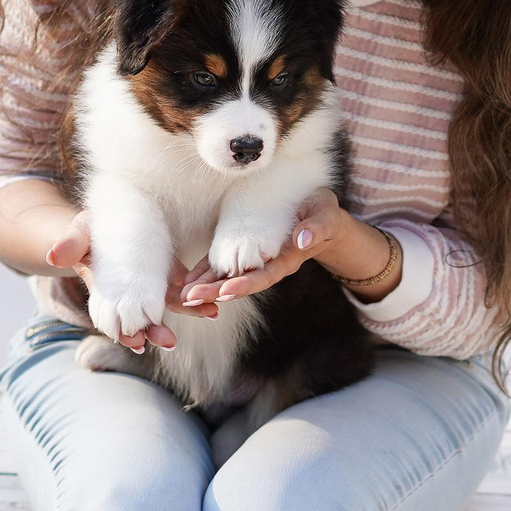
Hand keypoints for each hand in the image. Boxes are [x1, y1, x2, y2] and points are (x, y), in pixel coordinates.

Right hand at [46, 215, 207, 354]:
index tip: (134, 343)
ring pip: (170, 306)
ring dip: (188, 313)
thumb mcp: (78, 233)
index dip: (125, 332)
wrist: (106, 223)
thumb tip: (55, 255)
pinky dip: (197, 298)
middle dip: (157, 332)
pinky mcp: (168, 273)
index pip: (116, 319)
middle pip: (145, 318)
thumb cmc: (88, 231)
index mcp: (108, 292)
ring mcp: (151, 286)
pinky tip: (213, 304)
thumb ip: (70, 243)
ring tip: (208, 315)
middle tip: (169, 342)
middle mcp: (131, 296)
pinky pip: (185, 289)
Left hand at [181, 188, 388, 306]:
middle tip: (190, 297)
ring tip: (184, 294)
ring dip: (207, 286)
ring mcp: (256, 259)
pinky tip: (189, 280)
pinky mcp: (245, 249)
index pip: (264, 276)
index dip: (245, 284)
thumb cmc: (324, 214)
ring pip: (229, 277)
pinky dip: (207, 273)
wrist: (320, 213)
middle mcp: (269, 264)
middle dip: (215, 291)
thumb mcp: (326, 217)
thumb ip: (318, 228)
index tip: (226, 291)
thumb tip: (302, 239)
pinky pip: (224, 265)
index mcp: (288, 259)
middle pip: (240, 282)